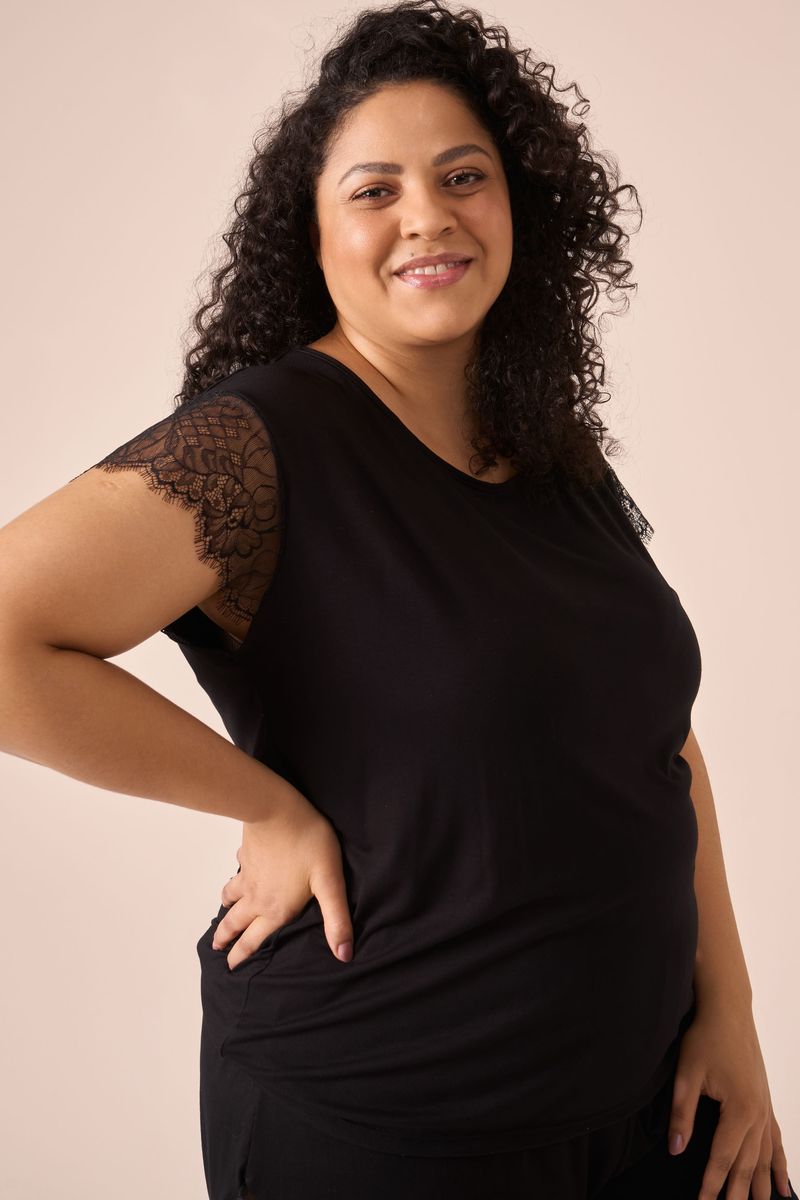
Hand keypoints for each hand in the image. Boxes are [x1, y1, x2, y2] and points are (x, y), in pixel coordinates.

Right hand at [212, 791, 353, 970]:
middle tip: (216, 948)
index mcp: (276, 909)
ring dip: (226, 907)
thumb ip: (336, 919)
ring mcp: (248, 875)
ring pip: (231, 896)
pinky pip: (237, 869)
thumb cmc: (307, 843)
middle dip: (226, 938)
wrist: (276, 809)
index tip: (229, 967)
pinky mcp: (247, 855)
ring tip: (224, 911)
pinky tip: (239, 872)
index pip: (254, 941)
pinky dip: (235, 876)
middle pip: (236, 922)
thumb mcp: (329, 883)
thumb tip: (344, 954)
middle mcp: (257, 897)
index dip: (241, 956)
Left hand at [667, 1002, 792, 1198]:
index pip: (722, 1158)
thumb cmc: (706, 1038)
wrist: (729, 1011)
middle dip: (737, 1194)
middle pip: (746, 1165)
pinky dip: (778, 1166)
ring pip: (764, 1159)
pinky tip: (781, 1187)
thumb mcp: (687, 1074)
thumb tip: (677, 1149)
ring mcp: (766, 1109)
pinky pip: (776, 1142)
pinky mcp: (765, 1103)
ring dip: (760, 1187)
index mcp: (740, 1110)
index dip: (711, 1185)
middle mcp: (758, 1115)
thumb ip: (682, 1114)